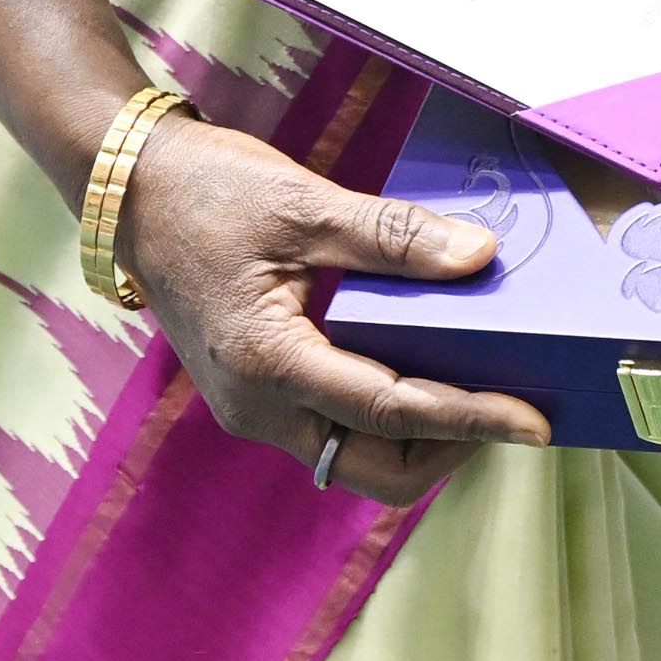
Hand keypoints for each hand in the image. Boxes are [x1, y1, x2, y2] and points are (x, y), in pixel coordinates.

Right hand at [121, 112, 549, 503]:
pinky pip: (335, 430)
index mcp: (267, 362)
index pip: (392, 412)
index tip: (535, 423)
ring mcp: (253, 408)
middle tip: (511, 405)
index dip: (471, 419)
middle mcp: (257, 407)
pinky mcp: (257, 395)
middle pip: (376, 470)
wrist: (126, 191)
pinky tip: (426, 367)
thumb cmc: (205, 191)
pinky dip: (388, 414)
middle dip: (450, 448)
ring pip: (356, 458)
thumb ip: (394, 237)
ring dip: (421, 436)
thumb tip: (478, 256)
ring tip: (479, 386)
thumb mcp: (304, 203)